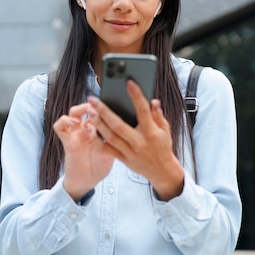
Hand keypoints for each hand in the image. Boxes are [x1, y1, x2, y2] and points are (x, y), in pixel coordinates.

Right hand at [53, 103, 113, 200]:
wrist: (87, 182)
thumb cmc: (99, 167)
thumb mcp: (113, 152)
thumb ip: (117, 140)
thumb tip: (129, 128)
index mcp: (98, 130)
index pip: (100, 112)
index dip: (105, 106)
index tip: (114, 102)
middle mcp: (86, 129)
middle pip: (86, 108)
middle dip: (93, 104)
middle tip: (100, 104)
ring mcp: (76, 134)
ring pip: (73, 112)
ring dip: (80, 109)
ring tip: (89, 111)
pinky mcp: (67, 141)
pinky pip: (60, 127)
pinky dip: (65, 121)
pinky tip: (75, 122)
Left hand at [88, 80, 184, 200]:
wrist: (162, 171)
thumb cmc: (163, 147)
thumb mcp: (165, 130)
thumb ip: (158, 115)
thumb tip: (153, 101)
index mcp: (151, 132)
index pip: (143, 111)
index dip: (136, 96)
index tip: (129, 83)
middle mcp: (139, 142)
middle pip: (118, 125)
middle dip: (104, 111)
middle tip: (93, 99)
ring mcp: (130, 152)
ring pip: (110, 137)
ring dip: (98, 124)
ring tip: (89, 111)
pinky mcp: (124, 160)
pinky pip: (107, 150)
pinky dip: (98, 140)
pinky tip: (90, 129)